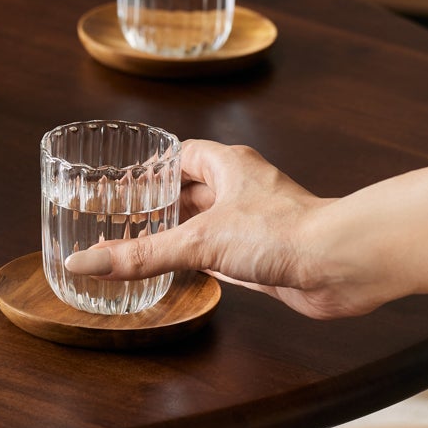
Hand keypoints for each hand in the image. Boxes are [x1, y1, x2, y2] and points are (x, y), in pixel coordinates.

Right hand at [62, 140, 385, 319]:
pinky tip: (177, 272)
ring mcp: (251, 223)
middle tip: (117, 219)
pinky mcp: (261, 255)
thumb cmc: (284, 232)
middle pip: (187, 191)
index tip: (117, 183)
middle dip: (155, 205)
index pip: (176, 156)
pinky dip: (195, 261)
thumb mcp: (199, 241)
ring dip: (175, 234)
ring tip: (137, 245)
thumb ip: (141, 254)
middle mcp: (240, 190)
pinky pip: (219, 254)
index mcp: (226, 165)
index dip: (146, 168)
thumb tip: (86, 263)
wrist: (340, 264)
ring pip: (203, 224)